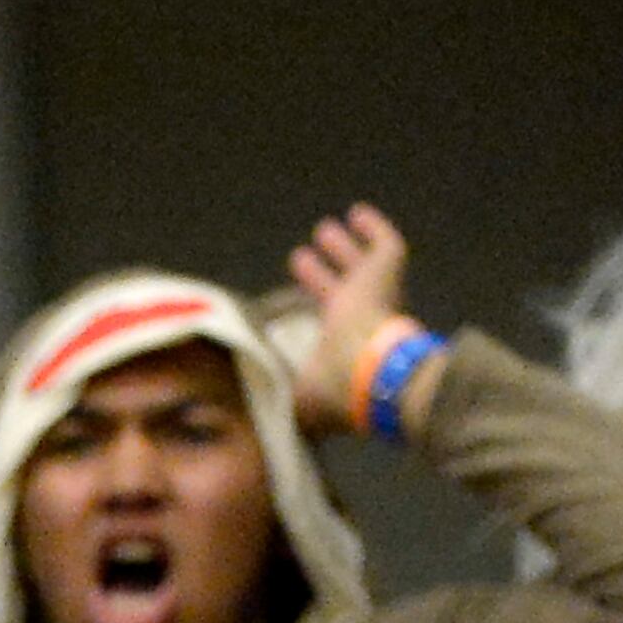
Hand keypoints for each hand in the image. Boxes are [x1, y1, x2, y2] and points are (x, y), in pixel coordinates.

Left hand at [283, 203, 417, 431]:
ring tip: (323, 231)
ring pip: (361, 264)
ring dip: (342, 247)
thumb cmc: (330, 389)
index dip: (308, 318)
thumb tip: (235, 409)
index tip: (291, 304)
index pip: (327, 326)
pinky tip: (358, 212)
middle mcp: (360, 320)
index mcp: (340, 349)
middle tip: (300, 258)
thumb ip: (271, 395)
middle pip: (342, 291)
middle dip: (322, 275)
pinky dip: (375, 227)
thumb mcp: (293, 398)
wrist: (370, 374)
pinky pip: (387, 244)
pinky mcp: (387, 272)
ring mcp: (376, 294)